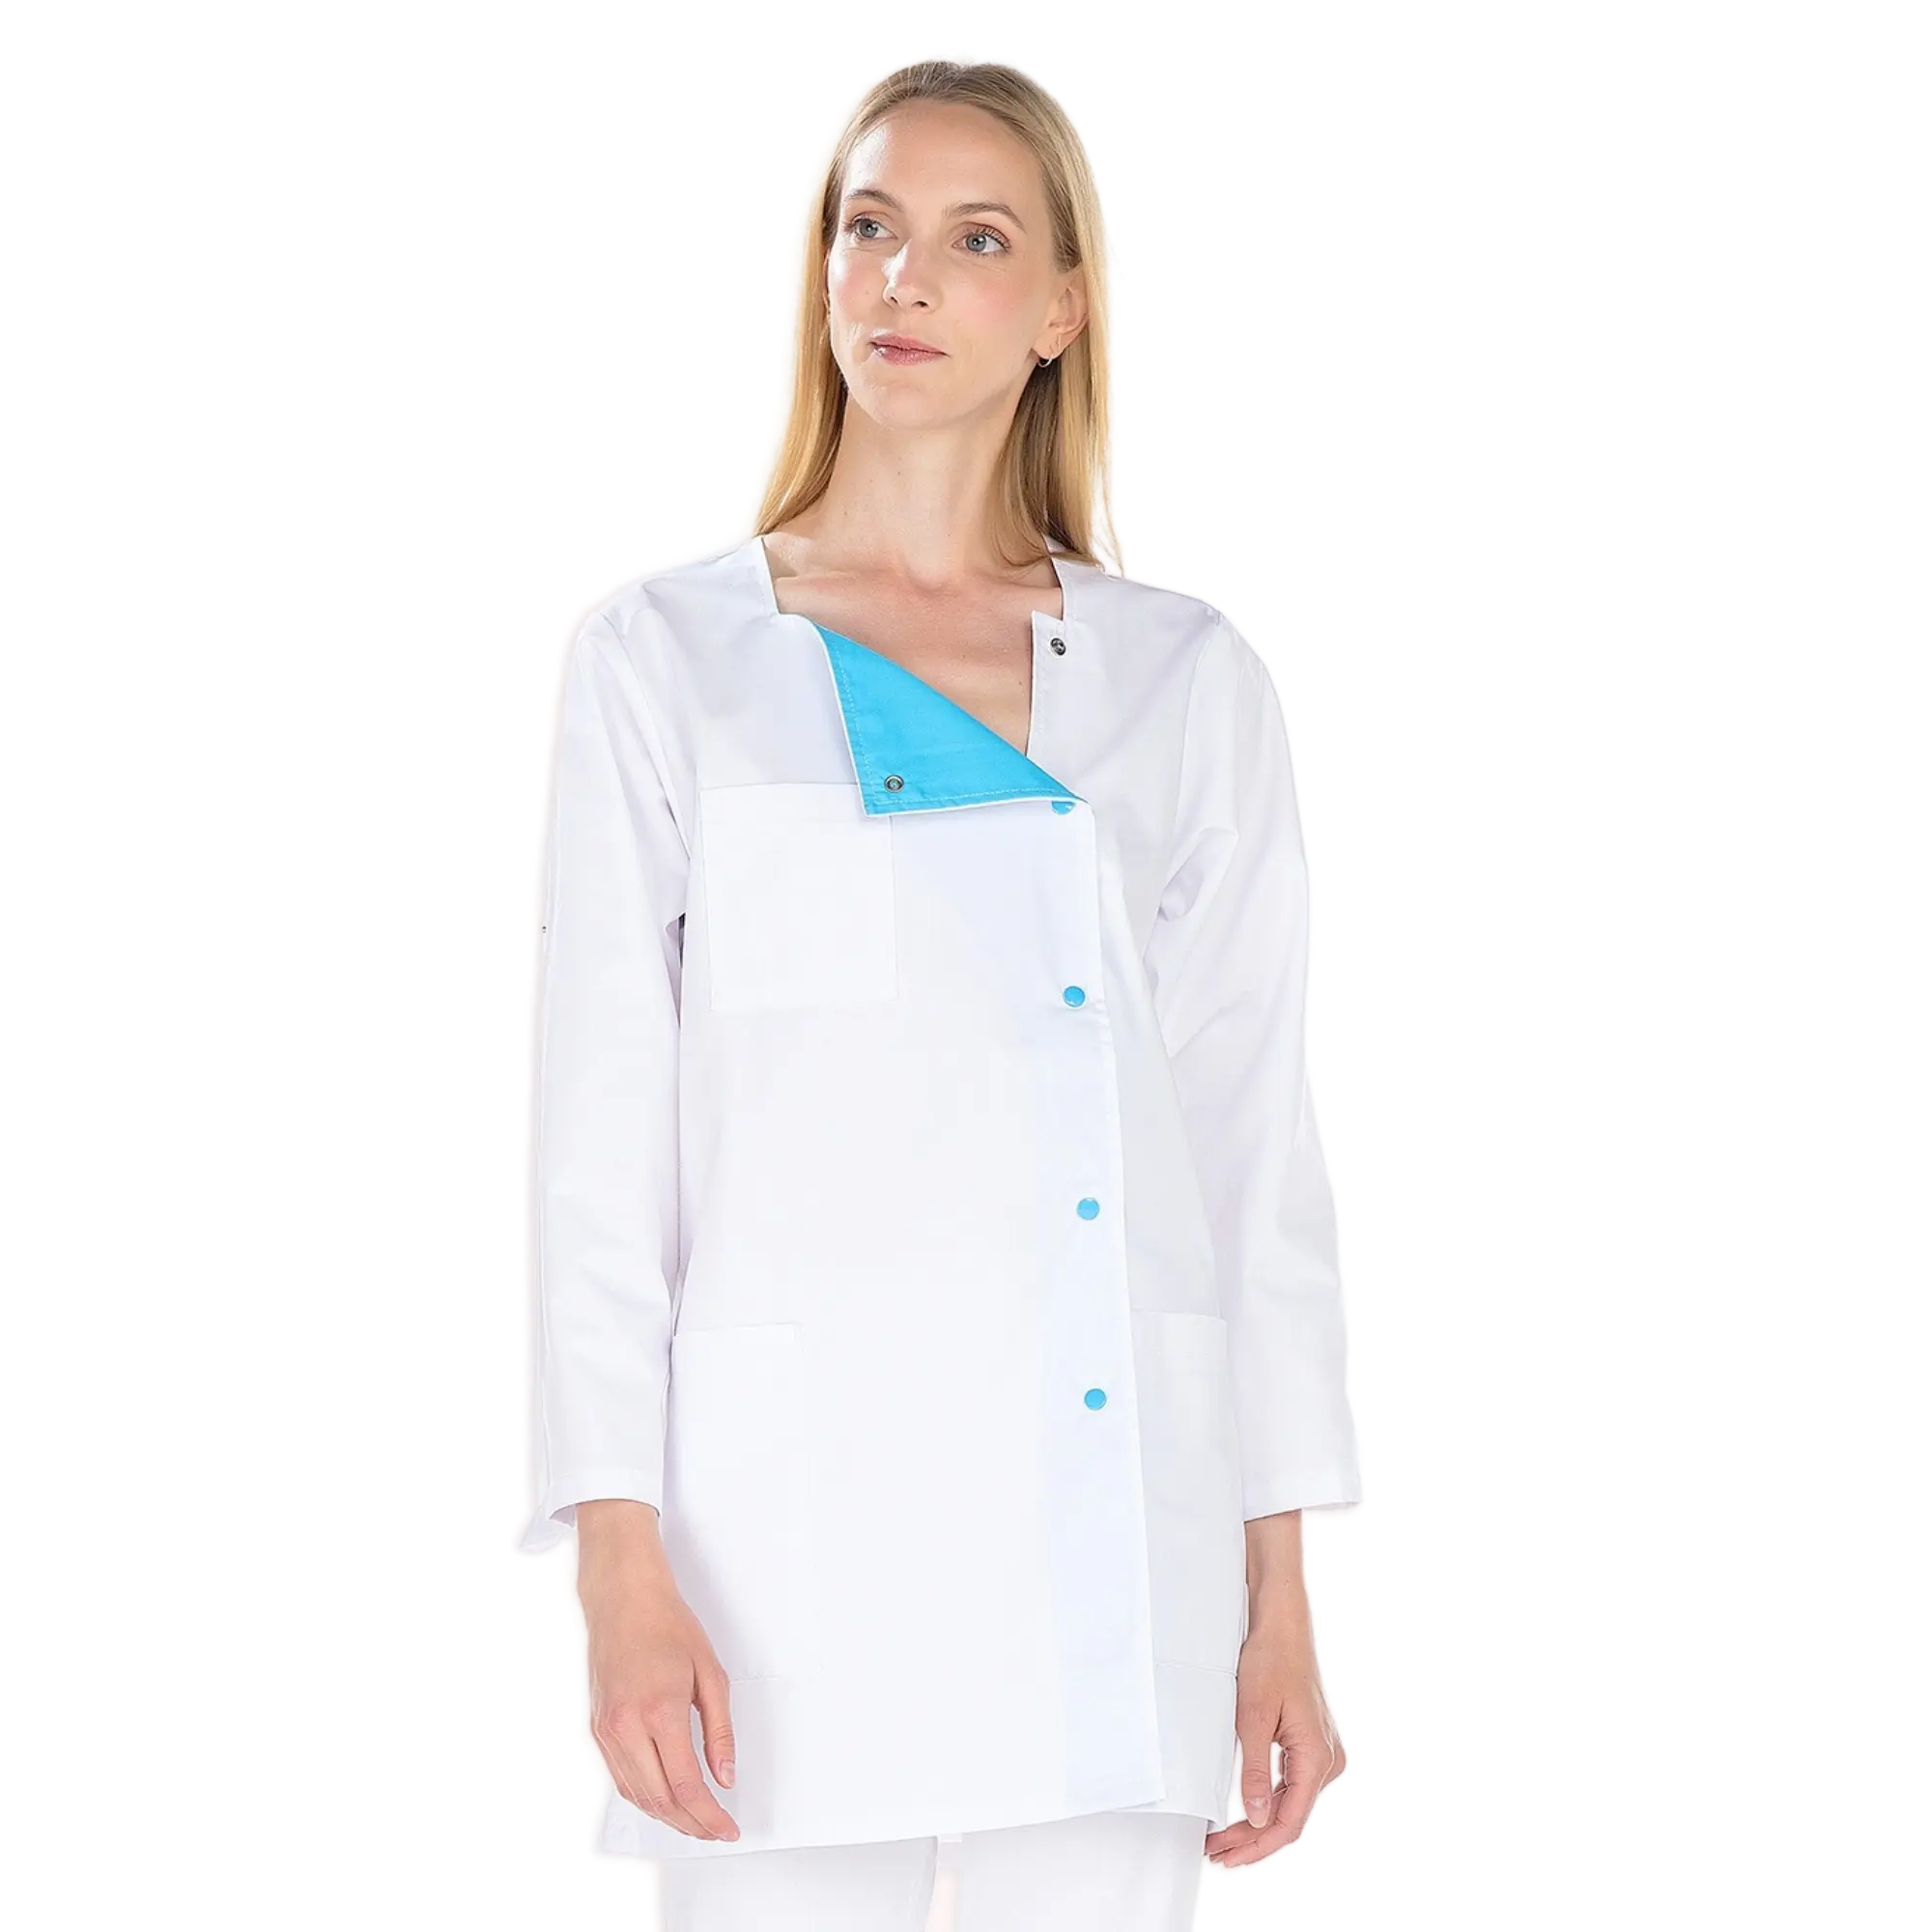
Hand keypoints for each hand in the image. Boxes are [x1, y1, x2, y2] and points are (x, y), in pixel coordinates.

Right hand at [567, 1518, 740, 1842]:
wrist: (620, 1597)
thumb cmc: (665, 1624)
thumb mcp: (710, 1674)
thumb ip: (719, 1732)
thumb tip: (725, 1776)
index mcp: (659, 1712)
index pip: (687, 1787)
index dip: (709, 1817)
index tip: (727, 1828)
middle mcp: (624, 1727)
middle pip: (659, 1800)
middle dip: (690, 1823)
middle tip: (713, 1829)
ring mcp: (603, 1731)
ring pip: (634, 1795)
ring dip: (665, 1814)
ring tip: (692, 1818)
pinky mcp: (590, 1729)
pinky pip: (615, 1777)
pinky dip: (639, 1795)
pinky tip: (659, 1796)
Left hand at [1204, 1614, 1348, 1876]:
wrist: (1283, 1629)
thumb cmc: (1271, 1662)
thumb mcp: (1254, 1717)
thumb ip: (1256, 1770)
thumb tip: (1256, 1816)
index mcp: (1316, 1758)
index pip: (1288, 1822)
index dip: (1255, 1847)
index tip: (1227, 1859)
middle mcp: (1325, 1762)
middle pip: (1290, 1820)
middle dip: (1252, 1844)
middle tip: (1218, 1859)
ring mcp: (1321, 1755)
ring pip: (1290, 1806)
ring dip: (1258, 1827)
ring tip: (1224, 1842)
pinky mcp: (1310, 1747)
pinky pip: (1291, 1787)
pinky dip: (1267, 1804)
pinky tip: (1244, 1813)